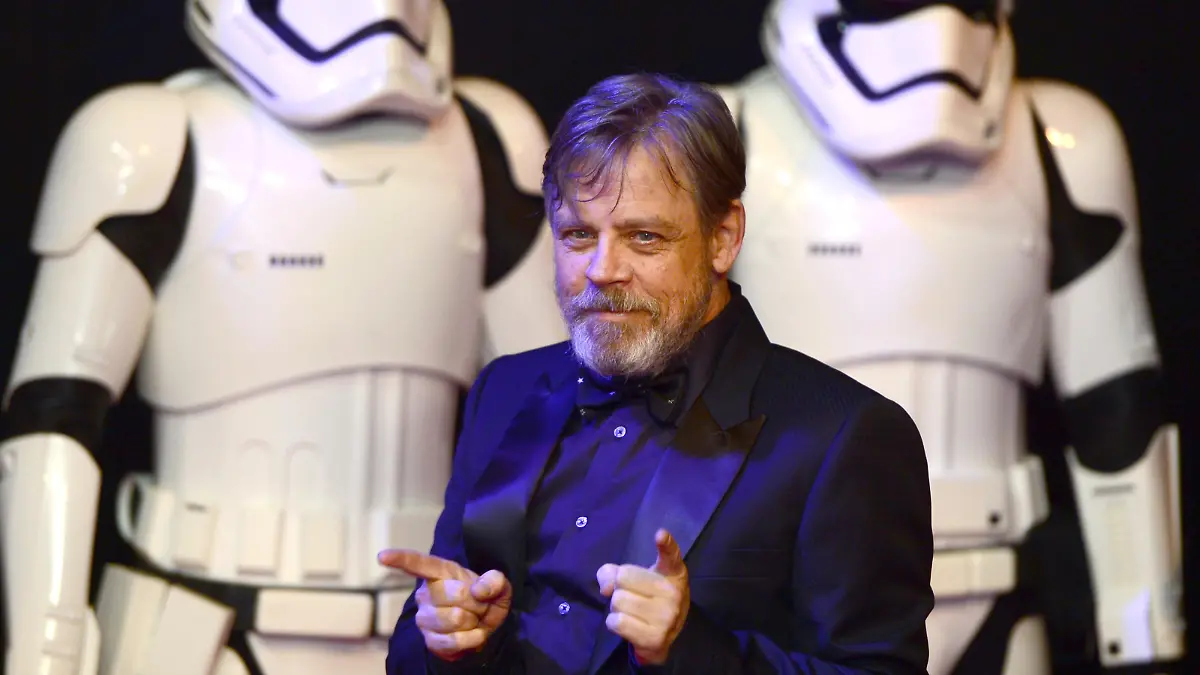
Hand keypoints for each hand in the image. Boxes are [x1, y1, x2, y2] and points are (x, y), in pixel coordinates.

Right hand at [378, 549, 511, 661]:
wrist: (485, 628)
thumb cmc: (485, 599)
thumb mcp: (497, 585)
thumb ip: (494, 581)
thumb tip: (479, 589)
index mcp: (440, 572)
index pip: (418, 563)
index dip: (400, 559)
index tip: (382, 556)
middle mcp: (425, 593)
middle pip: (455, 594)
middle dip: (477, 602)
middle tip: (479, 605)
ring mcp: (424, 618)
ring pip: (455, 618)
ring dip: (474, 621)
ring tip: (473, 619)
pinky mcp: (429, 641)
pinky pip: (455, 641)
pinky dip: (472, 639)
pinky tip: (473, 635)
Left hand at [597, 529, 689, 665]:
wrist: (663, 636)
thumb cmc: (648, 599)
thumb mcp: (637, 578)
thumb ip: (615, 572)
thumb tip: (606, 586)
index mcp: (673, 573)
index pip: (671, 555)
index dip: (666, 544)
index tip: (660, 535)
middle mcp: (674, 593)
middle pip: (623, 578)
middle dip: (619, 588)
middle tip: (632, 596)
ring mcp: (667, 617)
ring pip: (618, 601)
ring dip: (616, 607)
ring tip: (631, 612)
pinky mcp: (655, 637)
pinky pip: (617, 622)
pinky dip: (614, 623)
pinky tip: (627, 624)